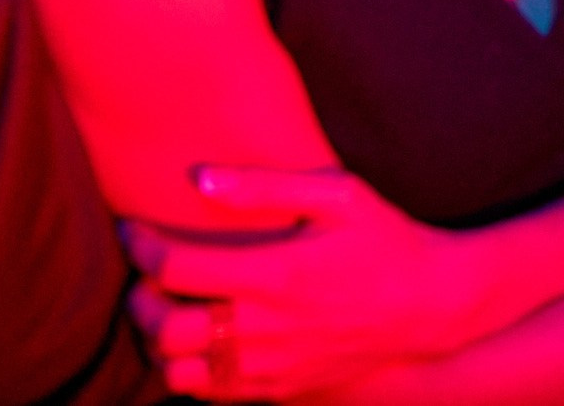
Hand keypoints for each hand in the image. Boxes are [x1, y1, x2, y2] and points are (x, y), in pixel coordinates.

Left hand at [122, 164, 476, 396]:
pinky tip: (200, 338)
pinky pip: (209, 393)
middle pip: (163, 328)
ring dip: (159, 341)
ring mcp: (270, 365)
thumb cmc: (386, 241)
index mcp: (274, 273)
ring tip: (167, 310)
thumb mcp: (339, 196)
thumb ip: (267, 185)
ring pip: (177, 370)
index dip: (140, 245)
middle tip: (145, 275)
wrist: (431, 308)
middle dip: (139, 299)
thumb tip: (200, 178)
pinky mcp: (278, 390)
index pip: (176, 267)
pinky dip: (188, 369)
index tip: (133, 228)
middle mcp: (265, 327)